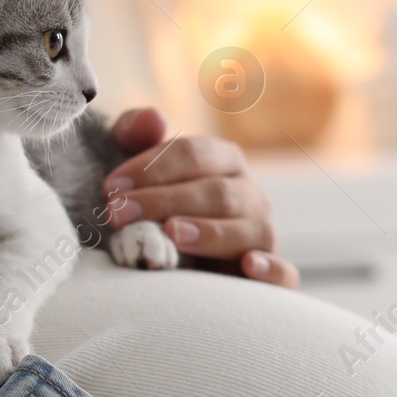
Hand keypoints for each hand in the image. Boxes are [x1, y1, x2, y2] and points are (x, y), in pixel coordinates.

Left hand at [100, 109, 299, 287]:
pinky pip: (285, 274)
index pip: (196, 154)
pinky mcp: (272, 278)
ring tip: (173, 235)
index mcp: (224, 162)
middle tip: (121, 214)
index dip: (153, 168)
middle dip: (167, 201)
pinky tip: (248, 267)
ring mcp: (263, 236)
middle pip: (219, 193)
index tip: (112, 188)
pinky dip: (272, 269)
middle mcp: (250, 196)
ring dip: (212, 233)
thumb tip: (151, 119)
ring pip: (253, 231)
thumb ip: (135, 135)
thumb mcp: (136, 170)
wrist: (166, 262)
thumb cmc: (151, 208)